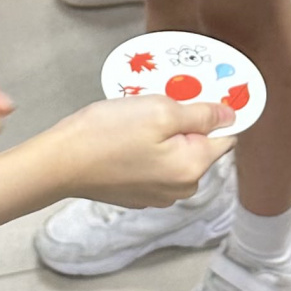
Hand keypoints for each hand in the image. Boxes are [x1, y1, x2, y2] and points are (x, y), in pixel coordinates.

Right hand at [49, 96, 233, 209]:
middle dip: (185, 123)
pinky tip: (125, 137)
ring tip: (136, 119)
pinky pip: (155, 164)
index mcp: (193, 169)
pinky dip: (147, 149)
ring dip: (164, 135)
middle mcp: (181, 188)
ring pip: (176, 154)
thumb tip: (231, 116)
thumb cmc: (107, 135)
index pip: (226, 136)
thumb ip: (202, 114)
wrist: (59, 162)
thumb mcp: (160, 110)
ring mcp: (158, 195)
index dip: (215, 112)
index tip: (193, 96)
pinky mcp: (137, 194)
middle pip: (200, 146)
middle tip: (156, 103)